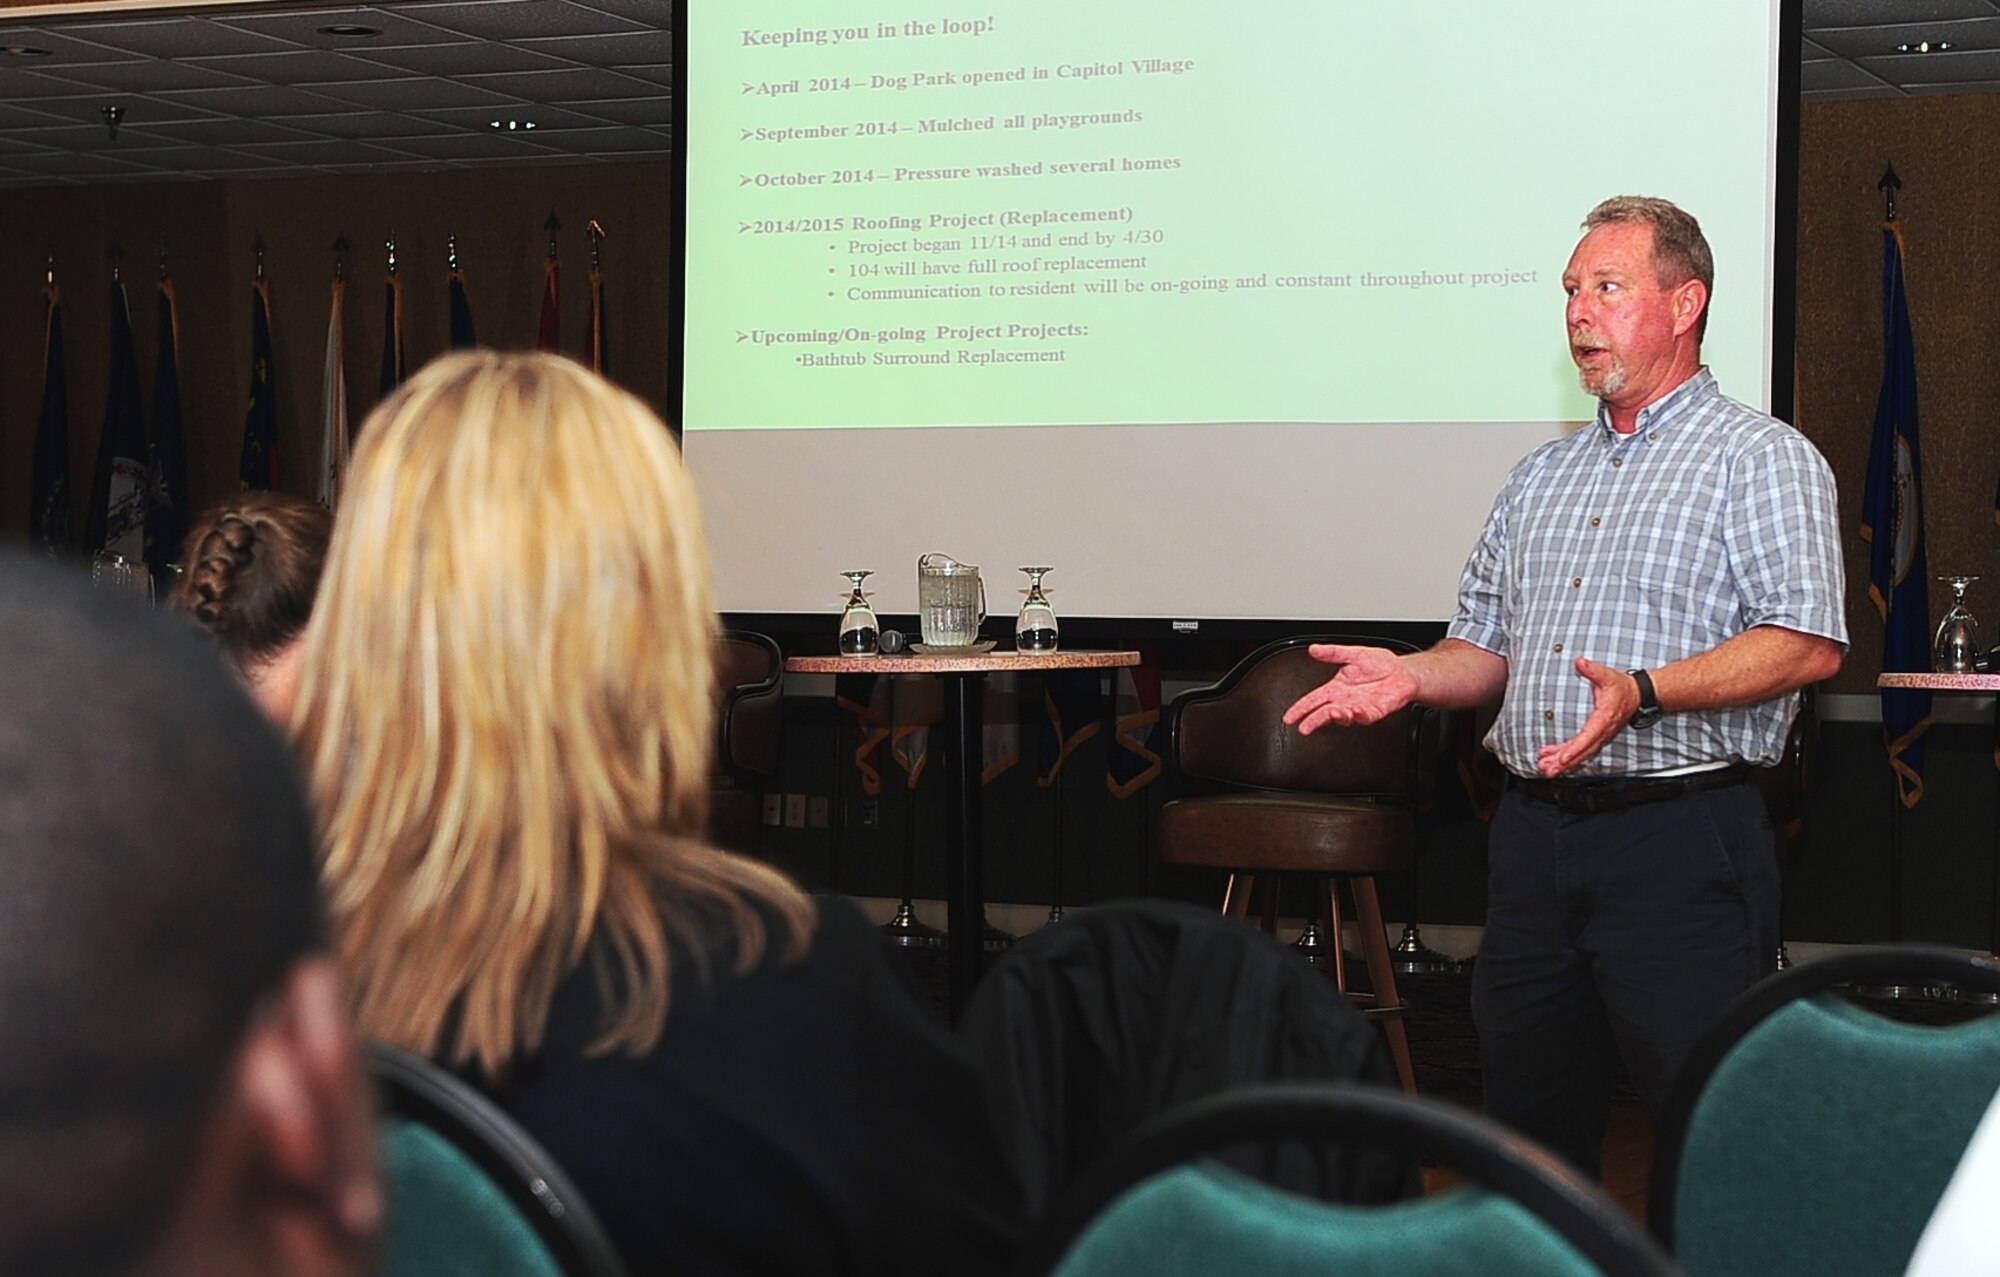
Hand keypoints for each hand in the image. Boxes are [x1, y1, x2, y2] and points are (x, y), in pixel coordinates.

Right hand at [1282, 643, 1418, 734]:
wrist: (1403, 671)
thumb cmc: (1380, 664)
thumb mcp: (1353, 654)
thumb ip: (1333, 652)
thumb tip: (1313, 649)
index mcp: (1337, 688)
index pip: (1314, 700)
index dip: (1301, 708)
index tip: (1290, 717)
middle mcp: (1346, 700)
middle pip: (1324, 713)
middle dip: (1313, 720)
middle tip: (1304, 727)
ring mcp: (1360, 707)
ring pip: (1344, 716)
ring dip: (1337, 716)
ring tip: (1332, 713)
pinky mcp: (1375, 711)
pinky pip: (1365, 716)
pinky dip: (1359, 714)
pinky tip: (1355, 710)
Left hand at [1535, 657, 1639, 775]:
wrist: (1638, 695)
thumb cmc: (1622, 687)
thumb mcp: (1607, 675)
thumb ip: (1593, 670)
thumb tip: (1580, 662)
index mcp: (1604, 718)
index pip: (1588, 737)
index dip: (1575, 749)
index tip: (1563, 758)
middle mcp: (1602, 732)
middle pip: (1583, 751)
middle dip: (1565, 762)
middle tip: (1549, 770)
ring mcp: (1600, 737)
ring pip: (1581, 754)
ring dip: (1564, 764)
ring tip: (1547, 770)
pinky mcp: (1596, 737)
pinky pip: (1581, 750)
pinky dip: (1566, 755)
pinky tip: (1551, 759)